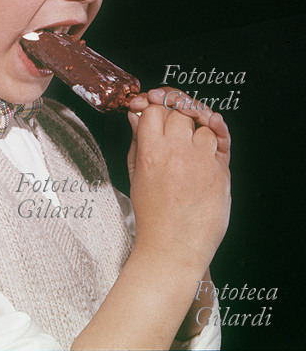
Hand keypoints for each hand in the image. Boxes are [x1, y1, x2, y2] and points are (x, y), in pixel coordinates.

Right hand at [128, 104, 230, 274]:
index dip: (153, 109)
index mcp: (151, 151)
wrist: (173, 246)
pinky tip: (208, 140)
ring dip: (195, 130)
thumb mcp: (135, 173)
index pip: (154, 110)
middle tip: (171, 129)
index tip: (153, 116)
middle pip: (179, 112)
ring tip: (188, 145)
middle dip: (174, 116)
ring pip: (202, 125)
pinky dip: (213, 140)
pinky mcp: (220, 172)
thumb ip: (137, 139)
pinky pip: (220, 142)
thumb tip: (136, 115)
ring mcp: (201, 161)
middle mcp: (177, 152)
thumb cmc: (153, 214)